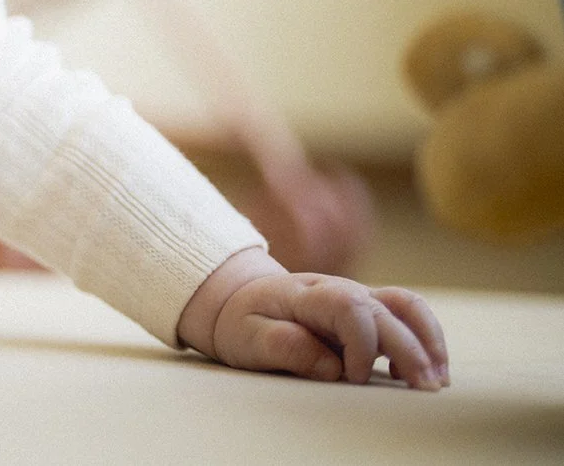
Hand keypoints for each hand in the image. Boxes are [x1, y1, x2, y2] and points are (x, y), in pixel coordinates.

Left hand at [181, 249, 448, 389]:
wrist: (241, 299)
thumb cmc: (245, 322)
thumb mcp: (247, 338)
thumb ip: (284, 347)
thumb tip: (331, 368)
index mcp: (308, 295)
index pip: (350, 307)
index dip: (362, 344)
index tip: (354, 377)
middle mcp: (340, 289)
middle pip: (388, 310)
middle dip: (411, 350)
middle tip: (423, 390)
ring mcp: (358, 297)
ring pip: (407, 305)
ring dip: (429, 341)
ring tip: (437, 380)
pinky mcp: (369, 310)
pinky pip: (407, 315)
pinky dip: (425, 339)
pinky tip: (420, 373)